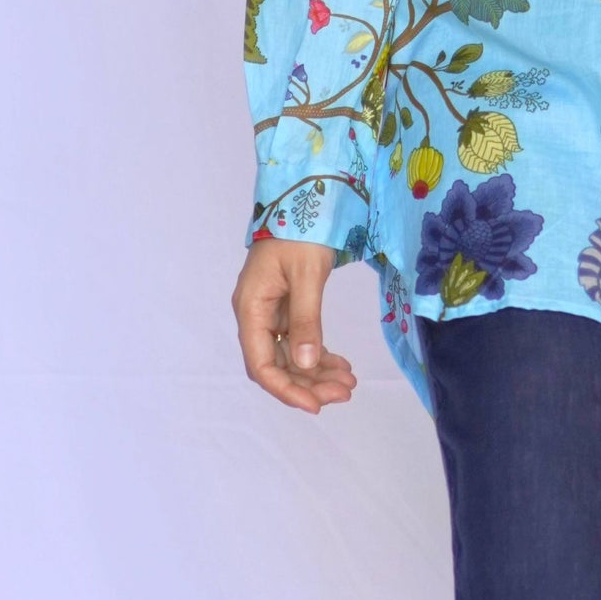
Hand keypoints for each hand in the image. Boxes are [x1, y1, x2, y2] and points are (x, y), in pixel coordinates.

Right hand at [231, 237, 355, 413]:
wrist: (306, 194)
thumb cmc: (302, 230)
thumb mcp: (308, 274)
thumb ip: (306, 320)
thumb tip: (307, 365)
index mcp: (251, 308)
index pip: (261, 365)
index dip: (286, 389)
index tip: (316, 405)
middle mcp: (256, 314)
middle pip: (277, 364)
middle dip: (309, 383)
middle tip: (345, 393)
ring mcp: (271, 310)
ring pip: (291, 354)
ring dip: (317, 371)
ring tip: (349, 383)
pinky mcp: (287, 305)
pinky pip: (299, 338)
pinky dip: (318, 353)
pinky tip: (341, 365)